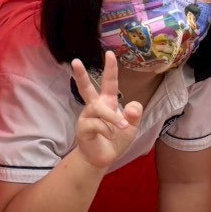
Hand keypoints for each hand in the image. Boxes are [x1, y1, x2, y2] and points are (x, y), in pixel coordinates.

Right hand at [71, 51, 142, 171]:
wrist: (102, 158)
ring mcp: (87, 117)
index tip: (109, 53)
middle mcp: (95, 106)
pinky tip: (110, 137)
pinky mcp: (83, 128)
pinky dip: (108, 130)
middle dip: (80, 75)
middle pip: (86, 88)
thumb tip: (132, 105)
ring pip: (99, 109)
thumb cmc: (116, 140)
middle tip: (76, 61)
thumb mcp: (132, 127)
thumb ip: (135, 115)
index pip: (109, 82)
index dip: (110, 68)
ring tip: (121, 127)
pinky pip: (97, 124)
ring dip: (113, 118)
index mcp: (107, 102)